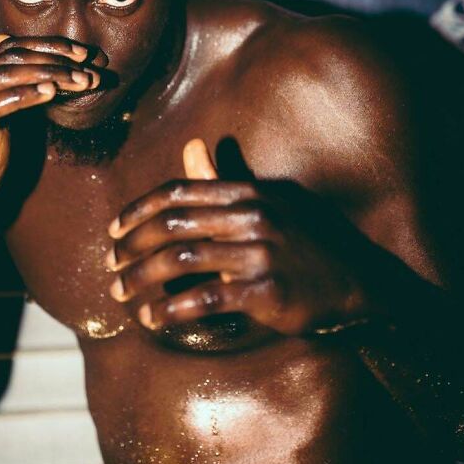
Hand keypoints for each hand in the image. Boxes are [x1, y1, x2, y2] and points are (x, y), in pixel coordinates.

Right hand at [0, 34, 103, 236]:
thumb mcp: (3, 126)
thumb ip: (17, 97)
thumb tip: (43, 70)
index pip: (9, 48)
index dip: (48, 46)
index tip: (83, 53)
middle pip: (9, 57)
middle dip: (54, 59)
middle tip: (88, 67)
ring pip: (2, 76)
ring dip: (47, 75)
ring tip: (79, 80)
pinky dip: (21, 96)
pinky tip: (49, 93)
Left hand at [106, 139, 369, 335]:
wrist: (353, 282)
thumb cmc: (299, 241)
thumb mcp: (264, 202)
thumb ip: (221, 180)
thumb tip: (193, 144)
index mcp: (247, 192)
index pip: (178, 192)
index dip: (138, 210)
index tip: (113, 229)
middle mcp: (252, 216)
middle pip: (172, 225)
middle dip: (132, 245)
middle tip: (110, 264)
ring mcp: (261, 253)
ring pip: (182, 260)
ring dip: (142, 277)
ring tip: (121, 292)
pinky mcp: (268, 291)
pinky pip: (207, 298)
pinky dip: (172, 309)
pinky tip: (153, 318)